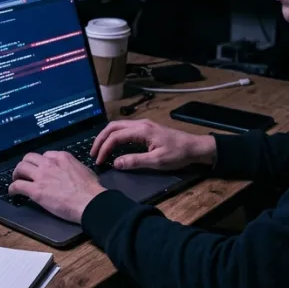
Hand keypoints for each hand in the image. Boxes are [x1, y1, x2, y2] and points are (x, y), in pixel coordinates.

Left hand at [9, 151, 106, 223]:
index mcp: (62, 157)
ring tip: (16, 180)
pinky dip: (12, 189)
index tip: (41, 169)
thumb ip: (74, 167)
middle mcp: (49, 163)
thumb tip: (73, 172)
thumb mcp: (84, 170)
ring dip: (16, 174)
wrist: (89, 201)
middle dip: (26, 164)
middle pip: (29, 157)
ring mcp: (41, 176)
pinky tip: (13, 193)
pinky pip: (17, 185)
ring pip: (21, 168)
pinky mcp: (36, 191)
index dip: (41, 162)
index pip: (46, 155)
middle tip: (25, 172)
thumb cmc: (91, 189)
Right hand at [91, 119, 215, 170]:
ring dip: (107, 136)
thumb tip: (115, 163)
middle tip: (93, 153)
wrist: (195, 147)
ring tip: (100, 149)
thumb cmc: (178, 154)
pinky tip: (113, 146)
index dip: (104, 149)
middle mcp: (140, 124)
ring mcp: (144, 125)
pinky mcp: (146, 129)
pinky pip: (125, 129)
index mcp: (142, 130)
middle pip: (113, 127)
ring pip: (118, 126)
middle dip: (100, 139)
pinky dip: (115, 136)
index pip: (115, 136)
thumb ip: (135, 161)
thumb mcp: (157, 161)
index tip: (98, 161)